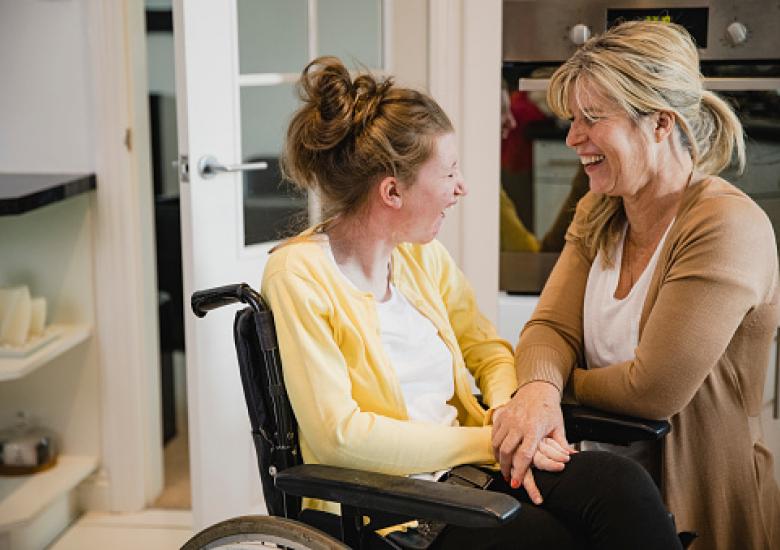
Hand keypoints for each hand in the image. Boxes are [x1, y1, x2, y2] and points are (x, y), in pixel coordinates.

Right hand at [491, 381, 568, 501]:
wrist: (537, 388)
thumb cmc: (548, 408)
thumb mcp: (558, 426)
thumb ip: (562, 445)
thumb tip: (571, 457)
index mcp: (533, 429)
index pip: (524, 455)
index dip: (519, 472)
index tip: (516, 483)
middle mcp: (518, 425)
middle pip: (507, 452)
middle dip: (506, 469)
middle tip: (508, 479)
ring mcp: (508, 420)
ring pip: (497, 444)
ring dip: (499, 459)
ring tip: (503, 467)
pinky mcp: (501, 416)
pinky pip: (493, 435)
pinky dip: (494, 446)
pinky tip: (499, 453)